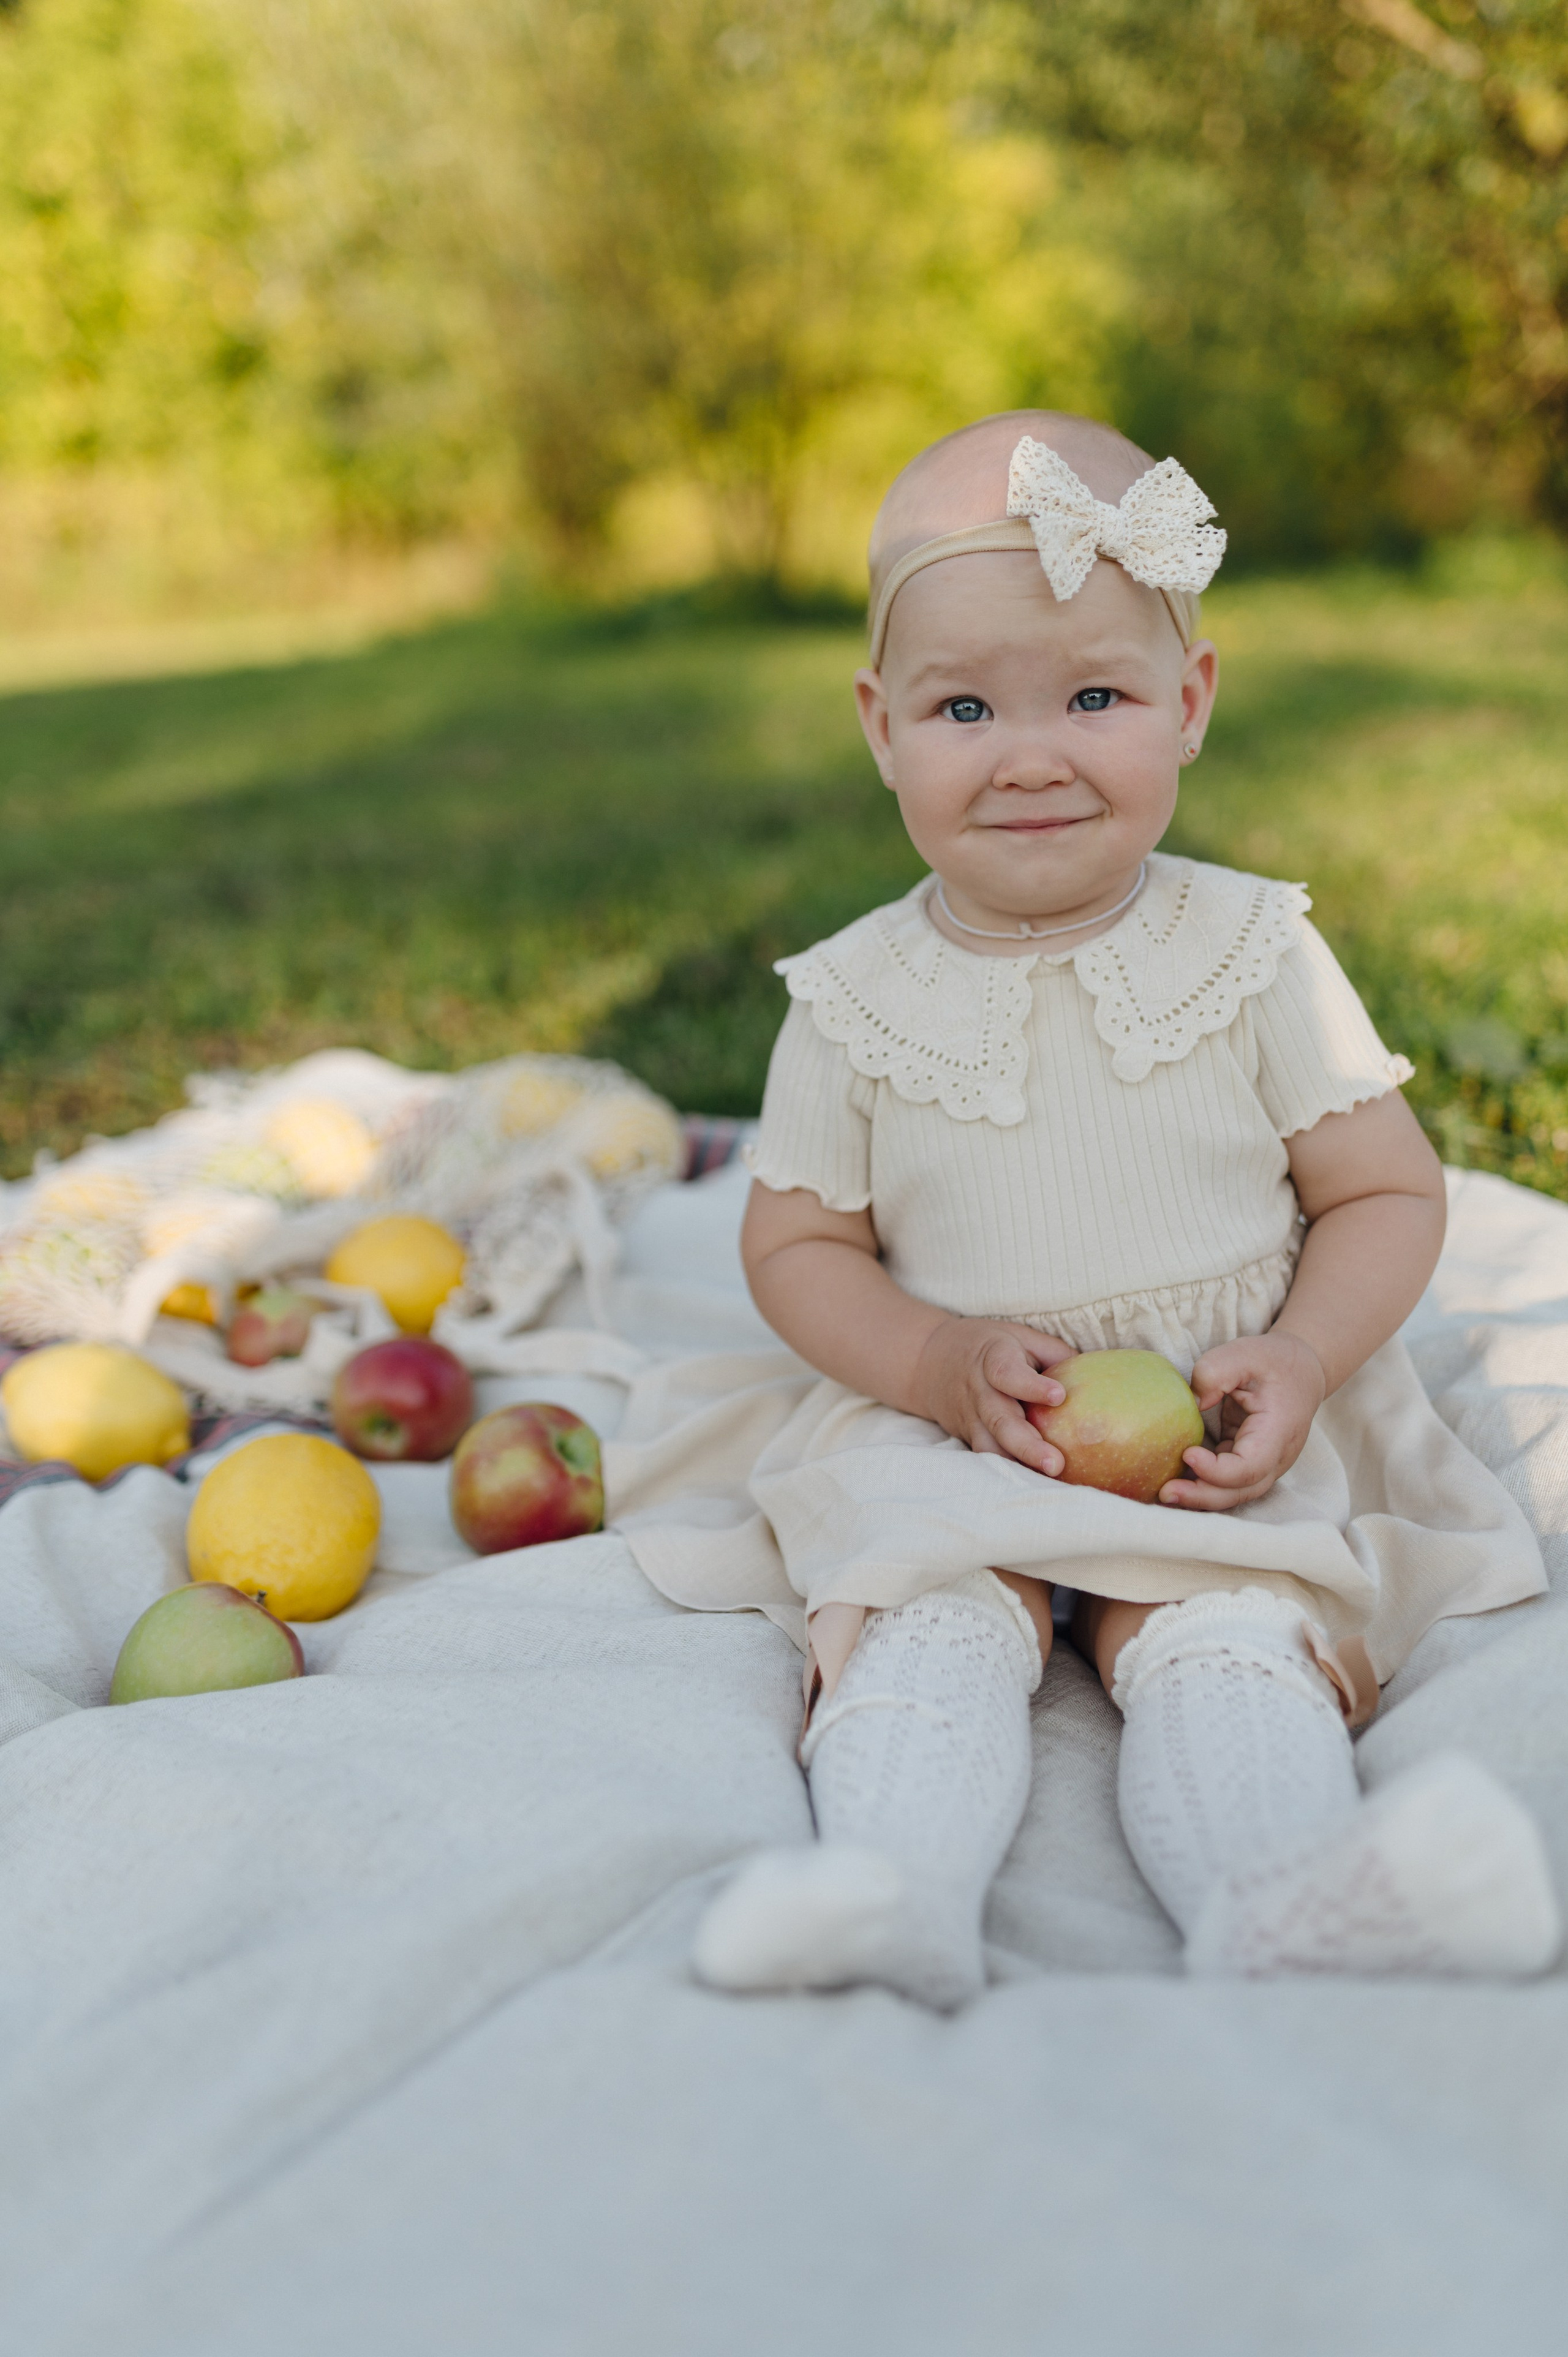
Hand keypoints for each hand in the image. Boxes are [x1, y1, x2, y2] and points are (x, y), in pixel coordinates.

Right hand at [911, 1317, 1075, 1474]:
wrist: (929, 1361)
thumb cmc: (991, 1346)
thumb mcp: (1021, 1337)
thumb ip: (1055, 1355)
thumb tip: (1098, 1377)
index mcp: (992, 1358)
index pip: (1007, 1373)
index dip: (1031, 1386)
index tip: (1059, 1396)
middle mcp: (979, 1391)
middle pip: (999, 1421)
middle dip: (1027, 1445)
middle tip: (1056, 1464)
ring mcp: (971, 1419)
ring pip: (990, 1447)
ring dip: (1017, 1466)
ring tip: (1048, 1482)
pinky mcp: (969, 1438)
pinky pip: (989, 1458)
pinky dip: (1009, 1473)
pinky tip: (1036, 1486)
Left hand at [1160, 1330, 1326, 1510]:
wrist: (1301, 1371)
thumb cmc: (1272, 1362)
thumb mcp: (1245, 1353)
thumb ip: (1216, 1371)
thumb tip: (1193, 1402)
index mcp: (1278, 1431)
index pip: (1250, 1467)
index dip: (1218, 1470)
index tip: (1187, 1453)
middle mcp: (1275, 1457)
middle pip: (1240, 1491)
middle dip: (1202, 1496)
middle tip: (1165, 1492)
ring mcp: (1265, 1465)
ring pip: (1234, 1494)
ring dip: (1199, 1498)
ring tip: (1164, 1493)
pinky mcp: (1248, 1464)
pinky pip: (1227, 1484)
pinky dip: (1202, 1487)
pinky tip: (1175, 1483)